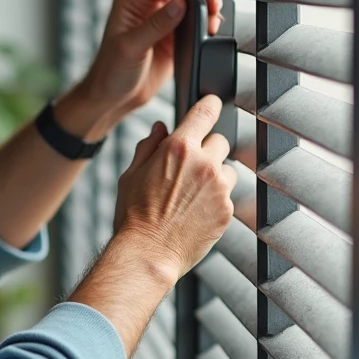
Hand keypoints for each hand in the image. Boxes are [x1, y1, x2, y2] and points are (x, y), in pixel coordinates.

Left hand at [80, 0, 221, 121]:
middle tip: (216, 7)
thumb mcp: (131, 47)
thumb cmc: (110, 71)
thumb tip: (180, 4)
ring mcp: (160, 21)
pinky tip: (210, 33)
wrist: (113, 97)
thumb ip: (156, 25)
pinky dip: (204, 26)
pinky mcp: (172, 37)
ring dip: (206, 11)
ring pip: (190, 5)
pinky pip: (193, 24)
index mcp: (131, 1)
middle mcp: (146, 6)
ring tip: (213, 23)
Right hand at [112, 95, 235, 282]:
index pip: (205, 112)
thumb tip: (161, 128)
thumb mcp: (131, 174)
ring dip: (215, 175)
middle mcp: (204, 163)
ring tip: (192, 194)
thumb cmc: (133, 215)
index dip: (210, 105)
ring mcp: (219, 188)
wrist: (148, 253)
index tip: (212, 104)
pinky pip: (228, 195)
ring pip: (228, 169)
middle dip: (207, 149)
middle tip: (189, 168)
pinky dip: (216, 199)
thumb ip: (149, 146)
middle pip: (220, 140)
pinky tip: (196, 212)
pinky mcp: (227, 210)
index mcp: (179, 148)